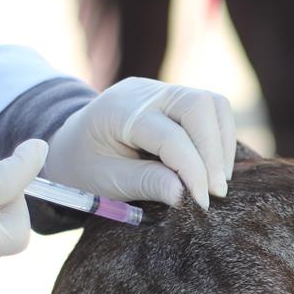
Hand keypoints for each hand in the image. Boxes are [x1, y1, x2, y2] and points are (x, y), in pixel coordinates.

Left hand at [44, 77, 235, 208]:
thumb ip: (146, 183)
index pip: (170, 136)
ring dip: (221, 144)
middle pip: (199, 106)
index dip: (193, 170)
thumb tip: (185, 195)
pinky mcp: (176, 98)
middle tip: (216, 192)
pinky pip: (212, 110)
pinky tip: (213, 168)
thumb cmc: (85, 166)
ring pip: (213, 104)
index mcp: (119, 111)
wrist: (71, 144)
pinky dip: (220, 138)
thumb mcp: (107, 181)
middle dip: (213, 152)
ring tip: (216, 182)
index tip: (202, 203)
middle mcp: (144, 92)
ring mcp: (162, 90)